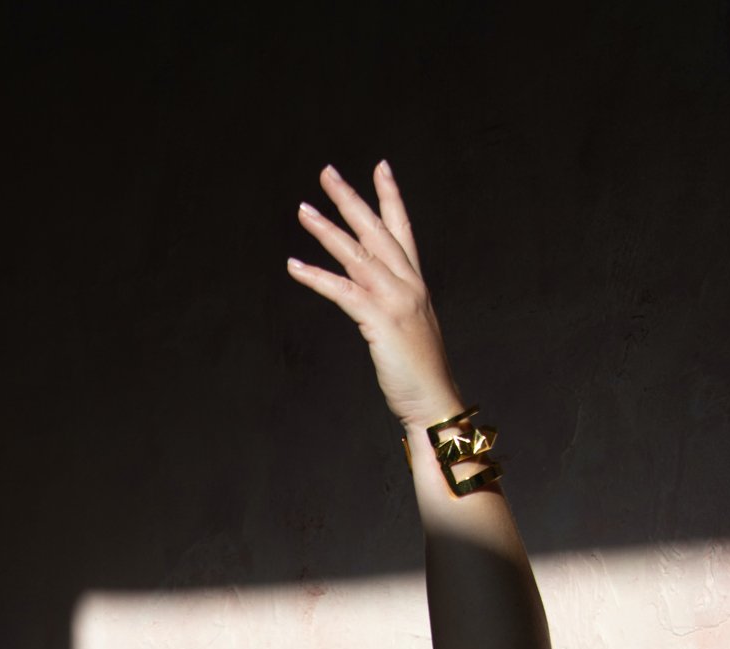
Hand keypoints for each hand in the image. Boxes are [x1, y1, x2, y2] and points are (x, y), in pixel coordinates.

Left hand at [286, 161, 461, 431]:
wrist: (434, 401)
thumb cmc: (420, 373)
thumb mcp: (408, 331)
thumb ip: (393, 308)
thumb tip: (373, 302)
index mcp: (415, 284)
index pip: (402, 230)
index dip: (390, 197)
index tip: (379, 167)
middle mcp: (408, 284)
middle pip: (376, 231)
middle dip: (350, 199)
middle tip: (327, 172)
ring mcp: (396, 300)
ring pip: (357, 255)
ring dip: (327, 230)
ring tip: (303, 209)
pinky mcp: (381, 321)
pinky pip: (343, 292)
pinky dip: (317, 277)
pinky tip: (295, 266)